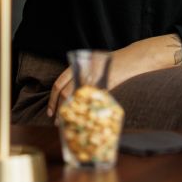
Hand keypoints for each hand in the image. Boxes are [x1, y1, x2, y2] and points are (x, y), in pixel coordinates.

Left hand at [46, 35, 181, 117]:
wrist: (130, 59)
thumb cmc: (111, 64)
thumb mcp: (93, 65)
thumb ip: (81, 76)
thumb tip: (68, 96)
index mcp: (78, 65)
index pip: (59, 83)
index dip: (53, 98)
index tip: (51, 111)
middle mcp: (83, 71)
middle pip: (65, 92)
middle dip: (59, 108)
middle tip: (57, 121)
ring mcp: (93, 78)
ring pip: (77, 97)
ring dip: (71, 111)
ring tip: (69, 122)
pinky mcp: (105, 85)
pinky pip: (92, 100)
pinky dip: (87, 110)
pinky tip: (86, 118)